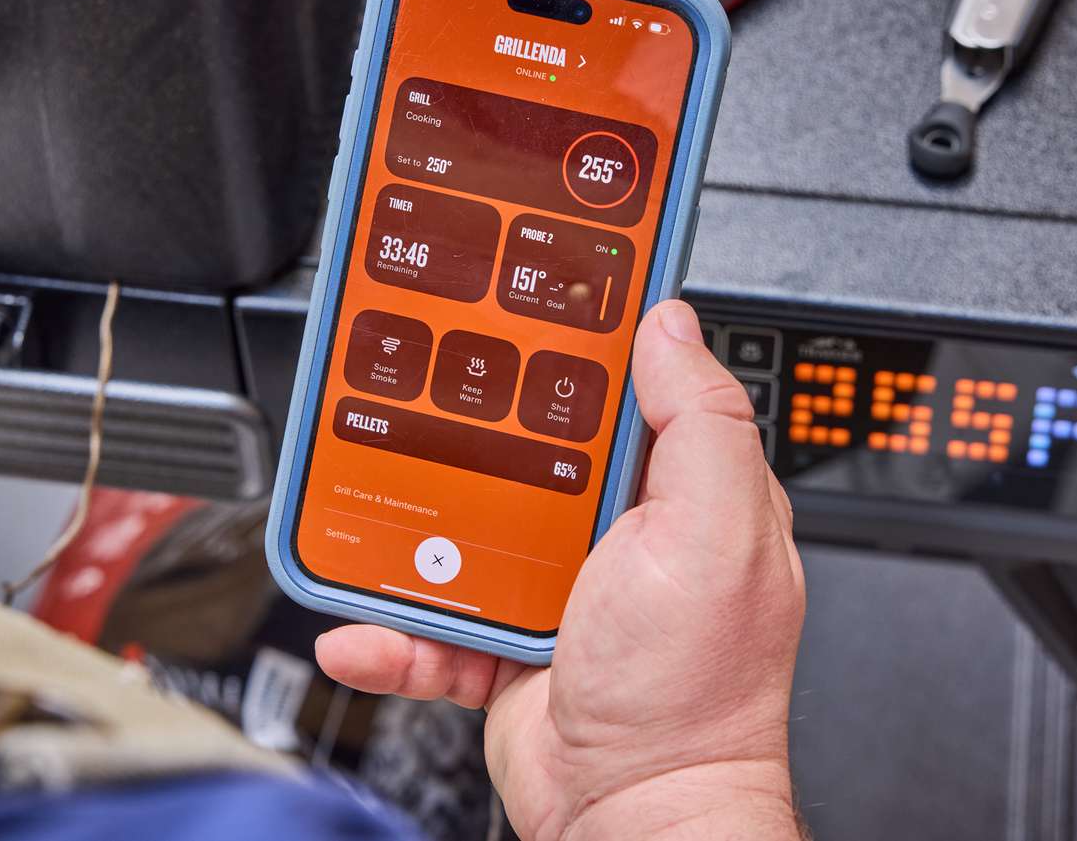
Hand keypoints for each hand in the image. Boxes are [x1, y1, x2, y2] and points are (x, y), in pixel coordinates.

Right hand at [316, 300, 805, 840]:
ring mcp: (555, 587)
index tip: (529, 289)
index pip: (630, 385)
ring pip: (465, 527)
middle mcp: (618, 532)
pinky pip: (431, 619)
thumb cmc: (691, 694)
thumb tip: (669, 325)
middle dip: (474, 423)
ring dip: (411, 532)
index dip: (585, 335)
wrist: (632, 816)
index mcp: (678, 491)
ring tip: (364, 516)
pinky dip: (392, 628)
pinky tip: (363, 627)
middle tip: (421, 388)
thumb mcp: (714, 533)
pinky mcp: (503, 641)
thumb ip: (699, 422)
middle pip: (529, 445)